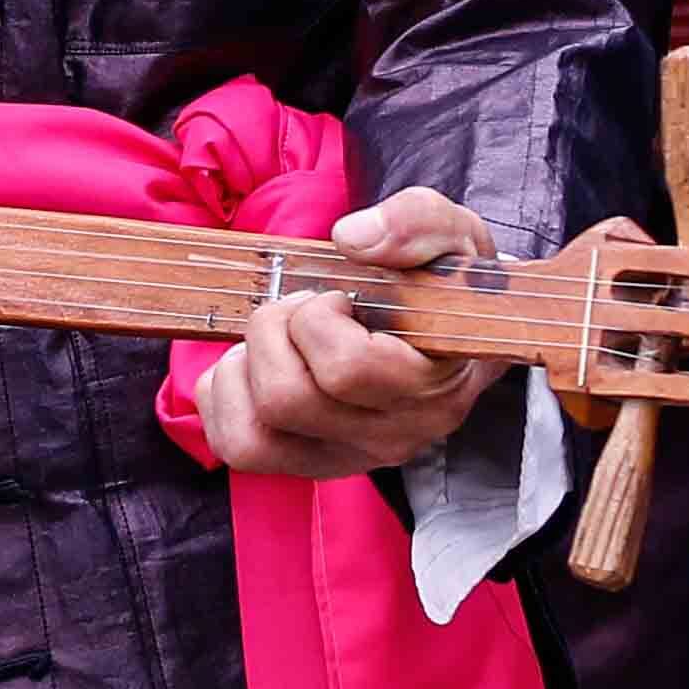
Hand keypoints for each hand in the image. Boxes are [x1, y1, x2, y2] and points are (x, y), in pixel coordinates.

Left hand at [200, 189, 505, 480]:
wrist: (461, 331)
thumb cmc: (448, 287)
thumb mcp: (455, 238)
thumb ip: (416, 223)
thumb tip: (351, 239)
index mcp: (432, 389)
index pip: (347, 371)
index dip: (320, 320)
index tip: (340, 297)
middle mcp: (390, 438)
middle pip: (286, 399)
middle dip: (274, 330)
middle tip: (302, 307)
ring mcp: (345, 458)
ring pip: (252, 437)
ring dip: (245, 369)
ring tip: (278, 339)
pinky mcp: (307, 464)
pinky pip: (236, 445)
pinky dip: (227, 395)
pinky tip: (259, 364)